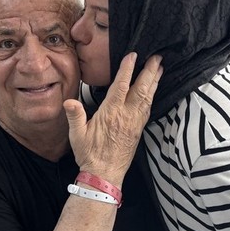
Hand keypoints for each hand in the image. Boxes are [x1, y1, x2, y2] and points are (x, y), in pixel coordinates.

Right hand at [63, 53, 162, 185]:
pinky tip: (153, 91)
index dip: (127, 69)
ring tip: (160, 69)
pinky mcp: (138, 129)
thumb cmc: (89, 154)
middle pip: (141, 89)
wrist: (105, 175)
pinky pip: (148, 108)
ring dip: (154, 81)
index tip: (133, 55)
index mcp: (111, 113)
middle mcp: (126, 115)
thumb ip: (75, 116)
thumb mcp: (77, 135)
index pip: (121, 86)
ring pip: (147, 97)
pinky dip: (152, 96)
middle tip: (157, 57)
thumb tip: (69, 101)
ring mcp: (135, 122)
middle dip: (149, 71)